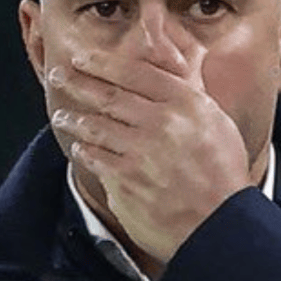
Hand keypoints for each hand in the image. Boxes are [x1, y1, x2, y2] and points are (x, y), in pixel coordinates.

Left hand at [48, 47, 250, 262]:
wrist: (221, 224)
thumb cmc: (223, 173)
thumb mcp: (217, 122)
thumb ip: (190, 93)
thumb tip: (174, 64)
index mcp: (186, 103)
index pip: (135, 72)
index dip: (102, 62)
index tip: (81, 56)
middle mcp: (162, 123)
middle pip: (109, 95)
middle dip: (77, 82)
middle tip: (57, 75)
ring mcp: (142, 152)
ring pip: (96, 126)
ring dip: (73, 119)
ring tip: (61, 115)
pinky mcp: (126, 181)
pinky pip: (95, 158)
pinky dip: (84, 151)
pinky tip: (78, 147)